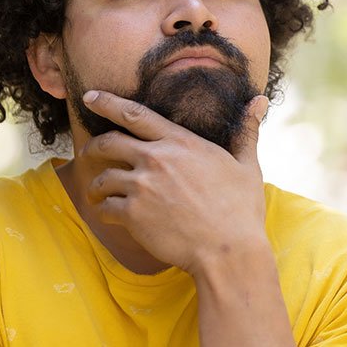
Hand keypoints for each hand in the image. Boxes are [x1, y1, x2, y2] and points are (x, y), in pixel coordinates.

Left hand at [79, 90, 270, 275]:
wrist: (228, 250)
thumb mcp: (247, 165)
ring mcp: (142, 186)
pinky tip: (109, 214)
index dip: (108, 103)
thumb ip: (246, 131)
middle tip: (87, 151)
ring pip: (103, 178)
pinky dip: (104, 210)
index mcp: (181, 142)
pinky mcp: (133, 214)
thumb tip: (259, 100)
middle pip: (109, 142)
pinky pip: (106, 207)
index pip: (136, 114)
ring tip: (97, 192)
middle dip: (93, 146)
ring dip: (97, 185)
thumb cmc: (240, 209)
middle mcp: (156, 159)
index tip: (91, 97)